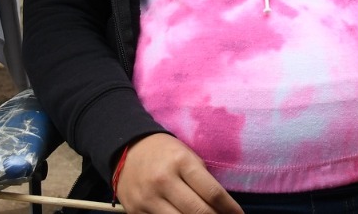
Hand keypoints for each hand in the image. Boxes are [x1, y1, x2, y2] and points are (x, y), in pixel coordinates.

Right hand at [115, 133, 243, 213]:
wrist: (127, 149)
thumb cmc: (165, 152)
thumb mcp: (187, 155)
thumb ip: (202, 179)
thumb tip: (221, 206)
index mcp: (181, 162)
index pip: (212, 192)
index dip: (229, 208)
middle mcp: (164, 181)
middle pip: (198, 212)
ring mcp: (148, 199)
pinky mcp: (136, 211)